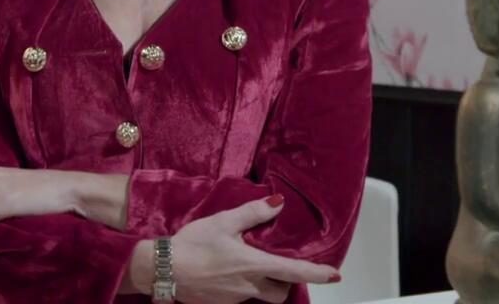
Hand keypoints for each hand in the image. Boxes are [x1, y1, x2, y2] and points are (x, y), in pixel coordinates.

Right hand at [160, 196, 340, 303]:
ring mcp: (235, 299)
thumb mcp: (224, 222)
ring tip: (247, 267)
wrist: (163, 270)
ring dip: (262, 285)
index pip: (294, 272)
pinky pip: (240, 298)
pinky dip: (242, 287)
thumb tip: (278, 204)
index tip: (335, 276)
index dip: (317, 274)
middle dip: (285, 283)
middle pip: (280, 292)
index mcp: (253, 265)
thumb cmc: (192, 244)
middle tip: (278, 266)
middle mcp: (248, 287)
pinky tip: (225, 273)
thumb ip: (253, 213)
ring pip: (260, 296)